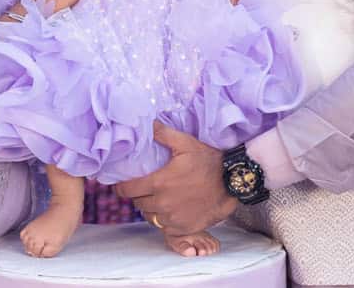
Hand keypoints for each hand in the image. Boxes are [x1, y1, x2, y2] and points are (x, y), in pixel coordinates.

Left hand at [115, 123, 236, 235]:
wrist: (232, 183)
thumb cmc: (208, 161)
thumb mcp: (186, 143)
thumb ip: (163, 134)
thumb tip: (148, 124)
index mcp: (158, 183)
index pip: (128, 190)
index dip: (122, 187)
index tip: (122, 184)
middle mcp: (162, 204)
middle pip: (138, 203)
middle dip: (138, 195)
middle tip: (143, 188)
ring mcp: (173, 218)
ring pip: (150, 216)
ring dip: (150, 208)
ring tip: (156, 199)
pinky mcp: (183, 229)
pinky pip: (164, 228)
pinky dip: (163, 220)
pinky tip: (169, 210)